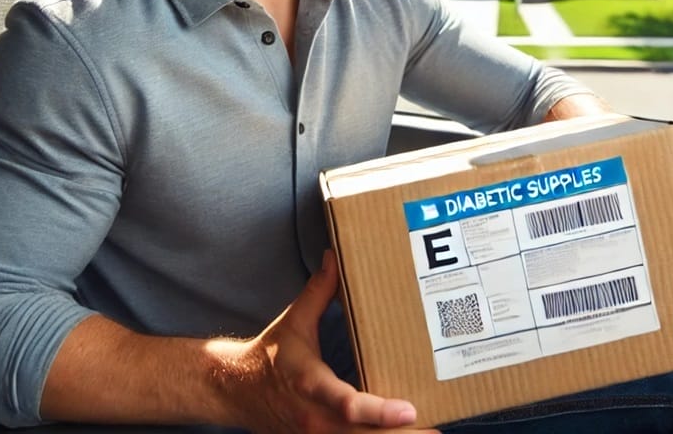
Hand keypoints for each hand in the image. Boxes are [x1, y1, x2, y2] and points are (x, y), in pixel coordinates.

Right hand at [206, 250, 437, 432]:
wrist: (237, 391)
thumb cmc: (271, 354)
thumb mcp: (294, 320)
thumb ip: (319, 291)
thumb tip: (335, 256)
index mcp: (311, 385)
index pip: (348, 406)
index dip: (378, 412)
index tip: (409, 410)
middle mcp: (316, 418)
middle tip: (436, 432)